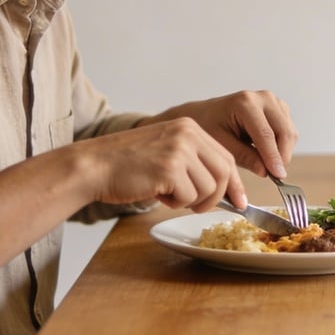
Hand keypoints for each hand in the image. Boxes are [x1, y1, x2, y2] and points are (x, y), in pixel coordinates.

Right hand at [78, 117, 245, 211]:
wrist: (95, 165)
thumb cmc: (128, 164)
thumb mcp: (167, 151)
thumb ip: (194, 162)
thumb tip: (227, 190)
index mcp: (190, 127)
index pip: (225, 157)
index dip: (234, 184)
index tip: (240, 202)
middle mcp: (188, 134)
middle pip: (223, 173)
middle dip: (216, 197)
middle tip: (198, 206)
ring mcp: (179, 150)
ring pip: (208, 189)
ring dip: (190, 201)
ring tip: (167, 193)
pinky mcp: (169, 169)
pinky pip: (188, 197)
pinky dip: (175, 203)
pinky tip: (157, 193)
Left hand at [144, 90, 296, 179]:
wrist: (205, 114)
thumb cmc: (209, 127)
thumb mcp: (222, 144)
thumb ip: (244, 157)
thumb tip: (266, 171)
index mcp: (245, 103)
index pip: (266, 134)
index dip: (274, 157)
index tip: (278, 176)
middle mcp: (263, 97)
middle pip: (284, 131)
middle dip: (282, 156)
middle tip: (276, 176)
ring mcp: (273, 101)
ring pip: (290, 132)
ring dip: (283, 151)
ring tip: (268, 165)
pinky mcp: (279, 108)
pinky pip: (289, 130)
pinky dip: (283, 145)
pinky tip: (268, 154)